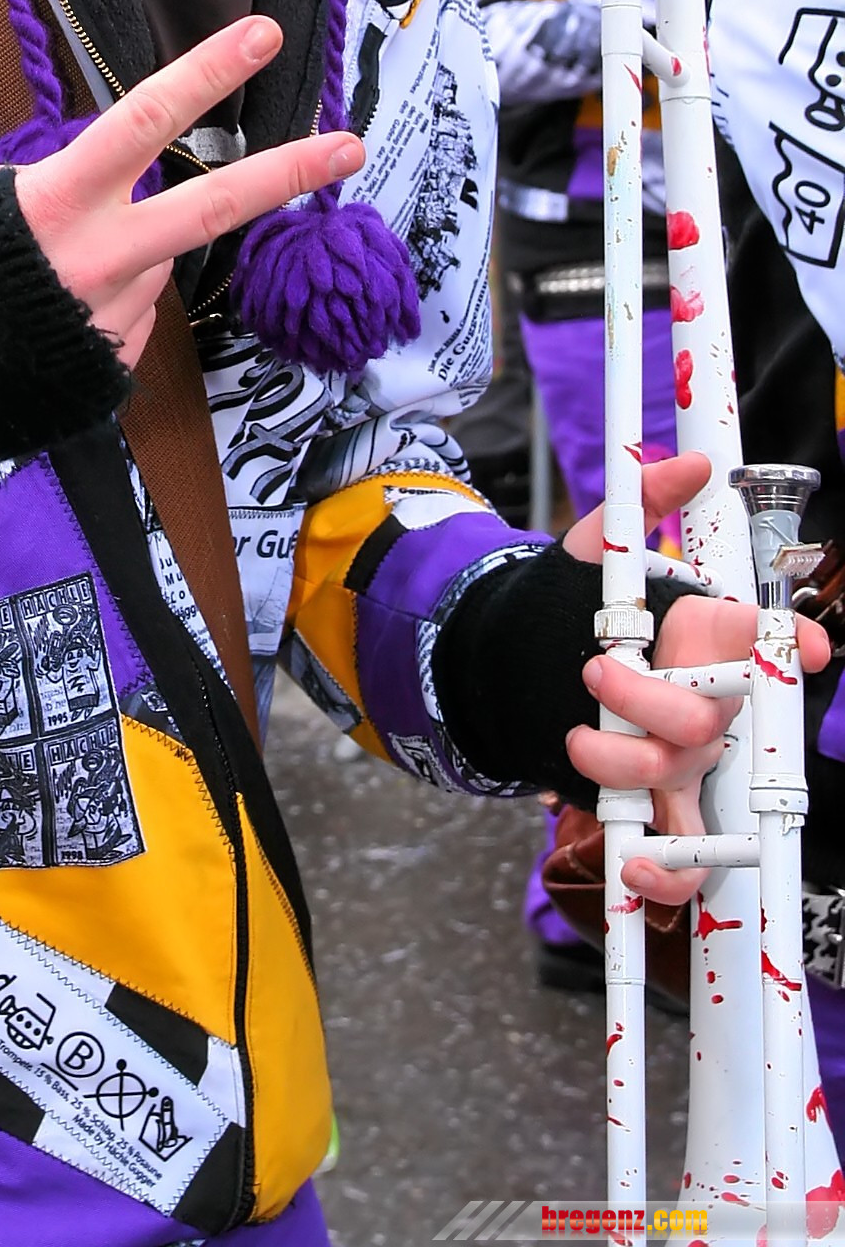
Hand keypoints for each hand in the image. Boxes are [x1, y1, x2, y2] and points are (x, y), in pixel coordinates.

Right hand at [11, 15, 363, 367]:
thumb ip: (24, 181)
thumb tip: (63, 186)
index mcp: (58, 200)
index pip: (145, 119)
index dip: (207, 73)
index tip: (263, 36)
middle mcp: (101, 257)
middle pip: (215, 205)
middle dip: (290, 170)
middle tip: (348, 144)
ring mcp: (114, 315)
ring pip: (151, 263)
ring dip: (120, 259)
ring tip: (44, 280)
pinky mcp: (112, 364)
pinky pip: (124, 314)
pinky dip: (99, 305)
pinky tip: (46, 321)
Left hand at [562, 451, 830, 903]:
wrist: (527, 661)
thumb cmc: (579, 604)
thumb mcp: (601, 546)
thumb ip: (643, 501)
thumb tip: (688, 465)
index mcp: (706, 637)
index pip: (768, 643)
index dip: (795, 648)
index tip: (810, 649)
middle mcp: (706, 700)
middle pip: (711, 717)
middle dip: (652, 699)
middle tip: (596, 670)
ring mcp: (685, 755)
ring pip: (681, 773)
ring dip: (623, 759)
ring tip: (578, 734)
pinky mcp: (655, 798)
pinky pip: (681, 856)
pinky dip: (665, 872)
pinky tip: (634, 866)